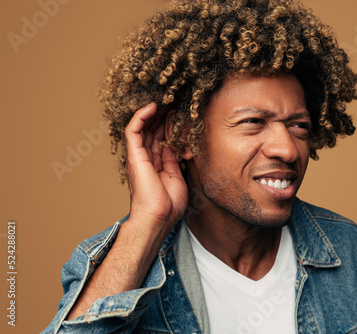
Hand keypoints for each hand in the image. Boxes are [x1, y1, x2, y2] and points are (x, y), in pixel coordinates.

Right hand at [124, 103, 187, 232]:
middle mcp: (145, 158)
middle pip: (151, 130)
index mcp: (155, 164)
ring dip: (153, 112)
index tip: (178, 112)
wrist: (159, 216)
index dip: (167, 124)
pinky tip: (152, 106)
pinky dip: (141, 116)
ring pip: (142, 127)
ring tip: (165, 99)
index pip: (159, 138)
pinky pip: (133, 130)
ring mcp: (138, 156)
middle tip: (173, 101)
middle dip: (161, 115)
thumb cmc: (168, 204)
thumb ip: (172, 160)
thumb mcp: (176, 177)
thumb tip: (173, 145)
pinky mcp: (134, 155)